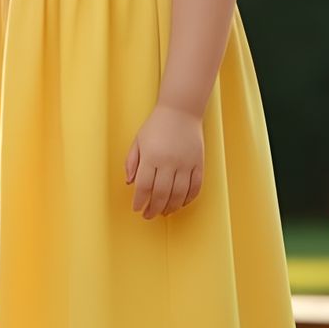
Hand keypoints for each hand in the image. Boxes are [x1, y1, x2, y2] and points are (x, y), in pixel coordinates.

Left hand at [124, 104, 203, 219]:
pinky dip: (189, 198)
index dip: (140, 201)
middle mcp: (169, 162)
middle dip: (153, 208)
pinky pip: (196, 186)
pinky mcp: (199, 163)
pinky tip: (181, 204)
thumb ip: (131, 162)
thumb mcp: (137, 141)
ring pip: (179, 194)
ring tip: (164, 212)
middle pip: (161, 193)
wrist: (181, 111)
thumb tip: (129, 182)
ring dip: (171, 207)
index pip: (144, 186)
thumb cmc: (156, 126)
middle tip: (148, 216)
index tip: (136, 209)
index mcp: (151, 157)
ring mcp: (186, 163)